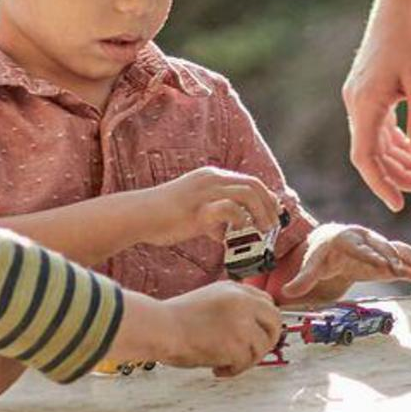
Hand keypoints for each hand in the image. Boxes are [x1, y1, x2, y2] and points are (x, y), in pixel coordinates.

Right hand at [127, 282, 284, 376]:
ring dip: (245, 360)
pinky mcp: (238, 343)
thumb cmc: (175, 320)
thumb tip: (251, 329)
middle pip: (275, 323)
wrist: (160, 328)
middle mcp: (243, 301)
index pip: (267, 303)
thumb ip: (232, 309)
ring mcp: (242, 322)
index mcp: (235, 289)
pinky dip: (233, 370)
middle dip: (266, 342)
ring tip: (224, 363)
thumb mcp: (209, 300)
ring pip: (261, 347)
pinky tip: (217, 368)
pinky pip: (246, 363)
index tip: (257, 335)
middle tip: (251, 354)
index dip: (264, 323)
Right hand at [146, 166, 279, 248]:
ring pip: (248, 194)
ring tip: (263, 231)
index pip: (248, 181)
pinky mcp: (199, 209)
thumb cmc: (160, 217)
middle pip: (254, 185)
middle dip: (269, 205)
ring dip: (261, 213)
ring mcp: (206, 192)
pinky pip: (230, 210)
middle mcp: (211, 179)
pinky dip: (240, 221)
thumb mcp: (191, 212)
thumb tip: (222, 233)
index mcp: (210, 177)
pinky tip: (237, 234)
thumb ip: (210, 219)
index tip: (273, 214)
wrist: (137, 215)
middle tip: (272, 225)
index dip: (266, 197)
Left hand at [278, 224, 410, 302]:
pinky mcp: (387, 255)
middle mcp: (365, 238)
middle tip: (404, 271)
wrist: (331, 242)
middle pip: (382, 247)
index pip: (359, 247)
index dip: (371, 255)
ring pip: (397, 250)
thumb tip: (286, 293)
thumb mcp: (311, 264)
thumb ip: (302, 279)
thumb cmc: (321, 253)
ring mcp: (378, 246)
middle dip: (394, 258)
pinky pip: (403, 257)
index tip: (381, 265)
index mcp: (346, 238)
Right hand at [343, 0, 410, 211]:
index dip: (380, 184)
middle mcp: (356, 102)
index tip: (398, 204)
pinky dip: (397, 141)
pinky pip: (380, 125)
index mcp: (364, 103)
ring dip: (400, 159)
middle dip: (399, 174)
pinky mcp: (371, 88)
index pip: (365, 158)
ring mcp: (362, 95)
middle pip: (372, 153)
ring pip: (377, 140)